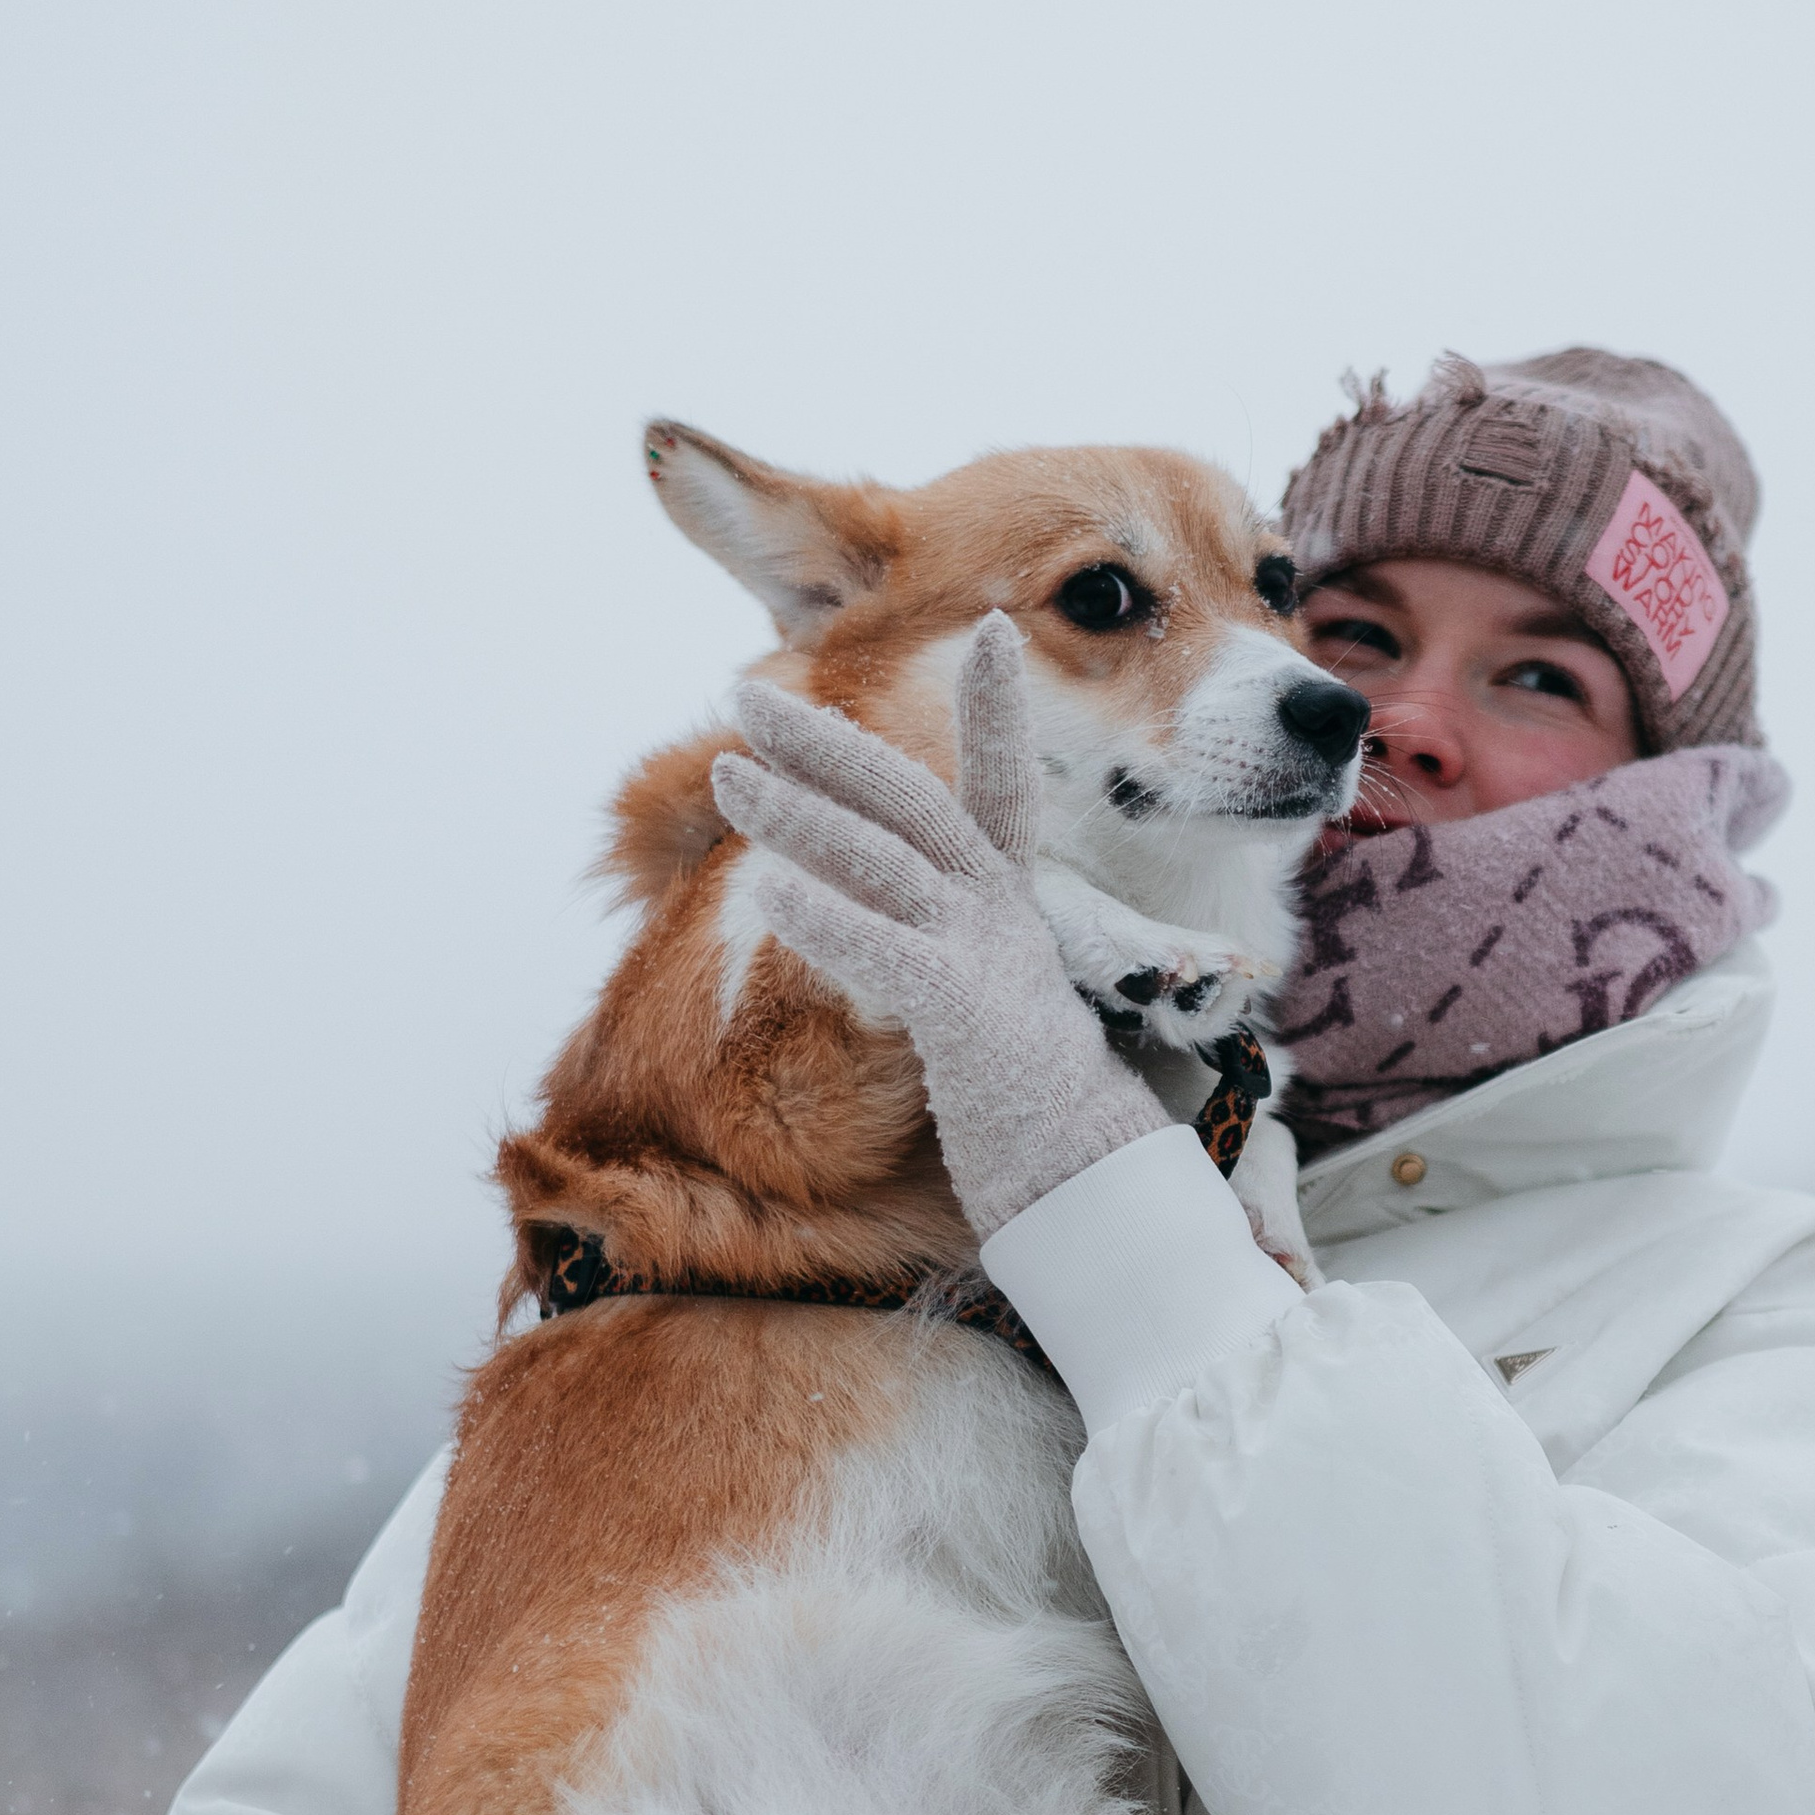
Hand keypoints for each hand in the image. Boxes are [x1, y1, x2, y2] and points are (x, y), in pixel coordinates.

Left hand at [711, 618, 1168, 1240]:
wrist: (1088, 1188)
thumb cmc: (1036, 1111)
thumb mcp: (993, 1008)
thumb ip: (948, 954)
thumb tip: (888, 928)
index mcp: (1012, 909)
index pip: (1005, 787)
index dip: (998, 709)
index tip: (989, 625)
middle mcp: (1002, 916)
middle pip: (908, 800)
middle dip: (823, 742)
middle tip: (746, 692)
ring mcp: (985, 958)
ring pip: (881, 859)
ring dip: (797, 812)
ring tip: (727, 774)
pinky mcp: (963, 1014)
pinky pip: (881, 952)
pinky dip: (825, 917)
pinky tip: (766, 889)